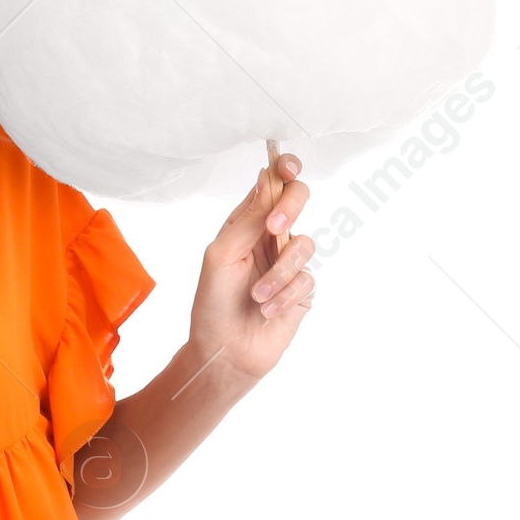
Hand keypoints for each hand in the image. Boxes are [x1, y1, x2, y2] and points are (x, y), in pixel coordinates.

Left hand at [186, 153, 315, 388]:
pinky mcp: (302, 289)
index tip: (287, 168)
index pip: (271, 185)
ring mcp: (288, 262)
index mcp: (245, 223)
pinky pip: (307, 279)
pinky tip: (266, 310)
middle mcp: (270, 237)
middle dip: (291, 209)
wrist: (224, 351)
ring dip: (279, 273)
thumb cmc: (213, 303)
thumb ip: (248, 218)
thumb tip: (267, 178)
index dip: (284, 169)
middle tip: (274, 228)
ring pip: (304, 244)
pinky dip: (284, 295)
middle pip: (299, 200)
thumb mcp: (222, 255)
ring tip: (257, 295)